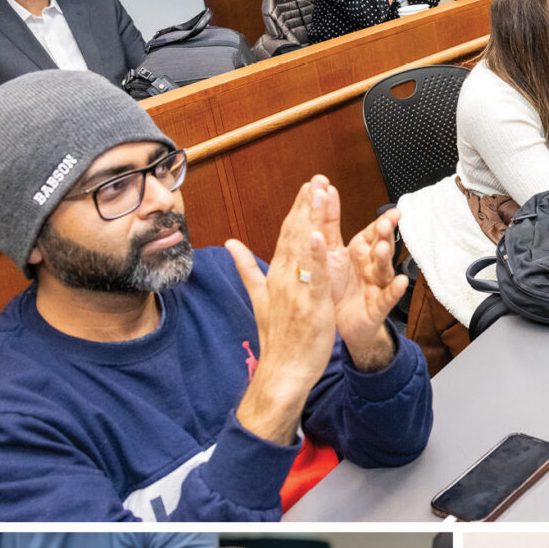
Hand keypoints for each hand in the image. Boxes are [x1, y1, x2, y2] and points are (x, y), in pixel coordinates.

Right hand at [228, 178, 339, 445]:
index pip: (287, 234)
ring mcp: (295, 290)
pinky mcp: (309, 304)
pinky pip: (313, 276)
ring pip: (304, 248)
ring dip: (311, 219)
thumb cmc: (278, 336)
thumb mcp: (260, 297)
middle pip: (295, 234)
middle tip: (317, 177)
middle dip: (307, 205)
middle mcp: (284, 277)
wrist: (281, 369)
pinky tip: (317, 235)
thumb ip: (248, 268)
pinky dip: (313, 255)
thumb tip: (230, 243)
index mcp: (277, 274)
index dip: (298, 208)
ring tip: (318, 193)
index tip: (308, 186)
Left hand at [329, 204, 403, 371]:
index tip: (391, 211)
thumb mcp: (330, 252)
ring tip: (383, 247)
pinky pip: (387, 297)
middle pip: (380, 246)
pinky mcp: (377, 307)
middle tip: (385, 222)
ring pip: (383, 269)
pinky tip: (401, 282)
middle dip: (384, 234)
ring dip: (384, 257)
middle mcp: (370, 266)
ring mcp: (376, 285)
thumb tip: (326, 189)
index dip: (379, 220)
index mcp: (358, 252)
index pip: (370, 231)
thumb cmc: (336, 287)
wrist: (339, 324)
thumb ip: (329, 223)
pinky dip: (395, 290)